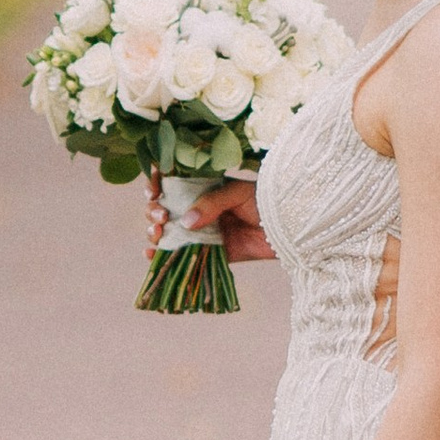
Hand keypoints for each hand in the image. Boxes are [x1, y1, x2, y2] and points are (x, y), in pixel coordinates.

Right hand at [147, 172, 273, 263]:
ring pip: (167, 232)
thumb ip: (212, 203)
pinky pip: (182, 256)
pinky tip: (151, 254)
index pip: (170, 183)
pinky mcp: (209, 253)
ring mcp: (201, 231)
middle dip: (153, 212)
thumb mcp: (238, 193)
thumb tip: (185, 222)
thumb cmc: (266, 201)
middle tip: (162, 217)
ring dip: (154, 232)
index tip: (153, 191)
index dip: (155, 185)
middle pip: (162, 208)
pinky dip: (162, 257)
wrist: (288, 227)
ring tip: (157, 234)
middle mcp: (197, 209)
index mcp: (202, 187)